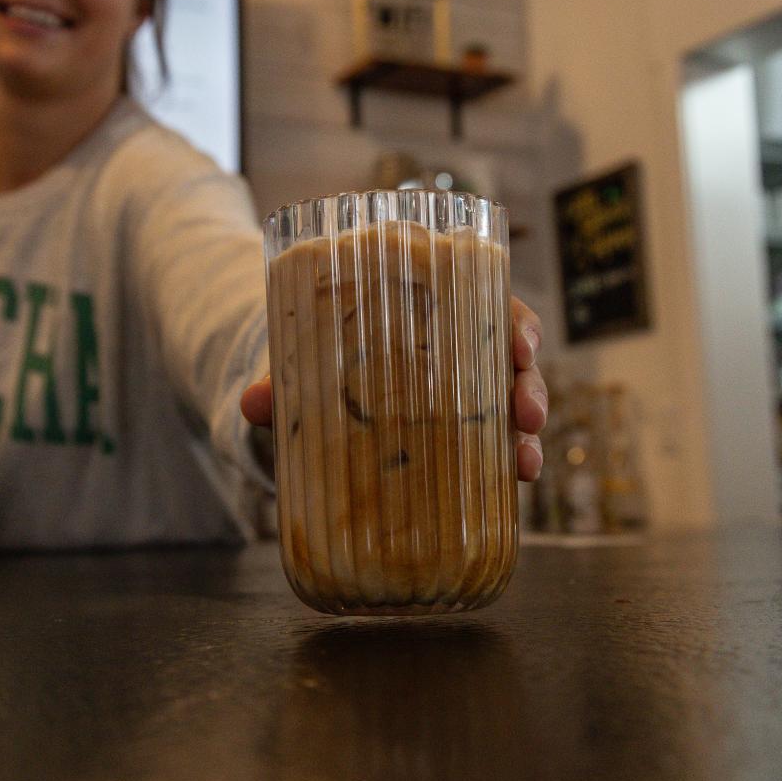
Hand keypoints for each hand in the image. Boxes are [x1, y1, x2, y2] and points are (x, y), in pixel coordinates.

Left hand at [239, 295, 548, 482]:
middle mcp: (459, 335)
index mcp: (431, 298)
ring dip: (527, 429)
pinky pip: (497, 433)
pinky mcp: (465, 418)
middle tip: (526, 413)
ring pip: (512, 395)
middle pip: (510, 350)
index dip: (515, 321)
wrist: (311, 376)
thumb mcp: (304, 359)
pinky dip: (510, 456)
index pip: (488, 298)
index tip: (521, 344)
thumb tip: (252, 404)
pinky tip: (519, 482)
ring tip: (527, 464)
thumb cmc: (320, 350)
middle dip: (529, 382)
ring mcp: (466, 378)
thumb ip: (284, 381)